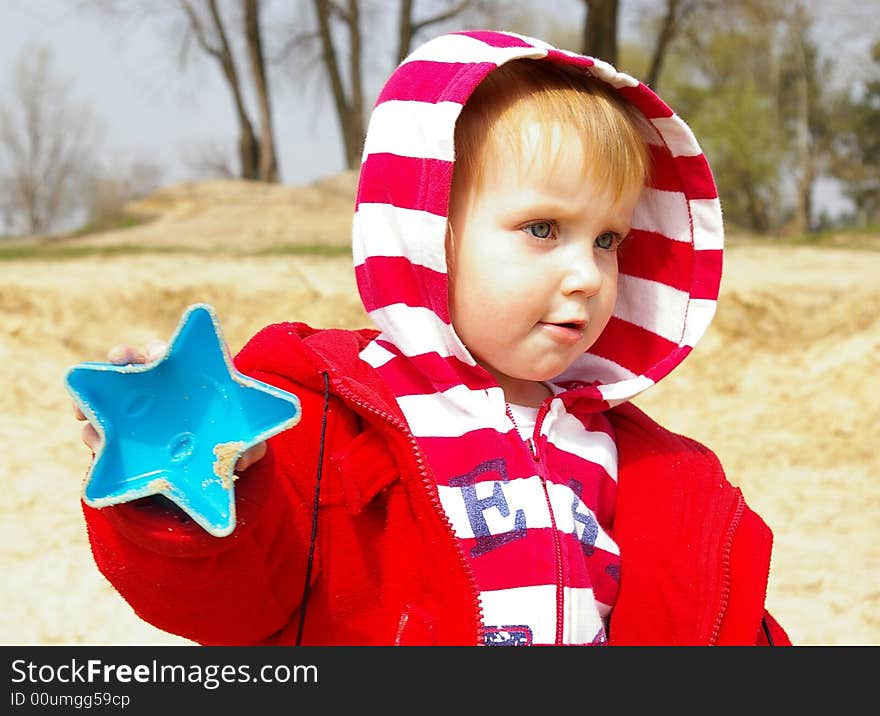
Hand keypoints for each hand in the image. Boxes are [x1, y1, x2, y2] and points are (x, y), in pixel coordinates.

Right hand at [73, 339, 266, 472]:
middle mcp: (159, 386)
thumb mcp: (241, 443)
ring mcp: (137, 409)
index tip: (155, 354)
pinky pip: (100, 428)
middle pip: (136, 364)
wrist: (203, 459)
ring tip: (87, 409)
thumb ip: (250, 448)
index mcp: (190, 379)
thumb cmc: (224, 437)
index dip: (161, 351)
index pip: (173, 356)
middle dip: (124, 359)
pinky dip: (93, 431)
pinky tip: (91, 438)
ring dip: (98, 398)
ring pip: (111, 396)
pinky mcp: (121, 434)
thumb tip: (243, 460)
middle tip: (117, 360)